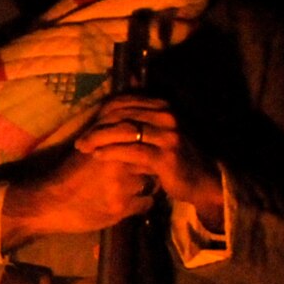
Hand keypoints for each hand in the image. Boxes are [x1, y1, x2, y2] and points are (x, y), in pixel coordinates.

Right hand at [0, 148, 156, 245]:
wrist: (49, 203)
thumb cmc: (68, 173)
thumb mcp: (87, 148)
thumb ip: (109, 137)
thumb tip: (133, 126)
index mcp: (109, 143)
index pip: (144, 142)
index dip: (145, 150)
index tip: (140, 156)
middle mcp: (118, 162)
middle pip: (151, 162)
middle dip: (148, 167)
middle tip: (139, 172)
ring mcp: (122, 186)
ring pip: (151, 183)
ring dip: (143, 186)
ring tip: (127, 189)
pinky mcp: (121, 208)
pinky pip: (146, 203)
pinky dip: (140, 204)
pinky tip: (127, 203)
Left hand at [71, 94, 224, 227]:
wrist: (204, 180)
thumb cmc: (176, 158)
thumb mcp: (157, 136)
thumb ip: (138, 123)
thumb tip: (112, 111)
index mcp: (163, 107)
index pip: (125, 103)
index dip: (102, 114)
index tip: (85, 127)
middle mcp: (167, 116)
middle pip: (122, 115)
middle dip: (97, 128)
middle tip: (79, 142)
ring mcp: (168, 135)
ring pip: (124, 131)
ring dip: (99, 139)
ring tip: (83, 148)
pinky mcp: (166, 156)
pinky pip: (132, 151)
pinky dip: (112, 152)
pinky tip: (98, 156)